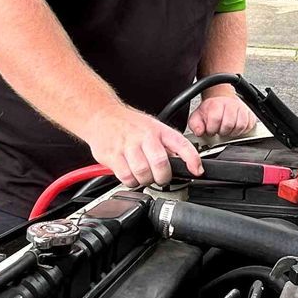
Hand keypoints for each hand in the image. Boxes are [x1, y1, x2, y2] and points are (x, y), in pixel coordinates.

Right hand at [83, 104, 204, 188]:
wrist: (101, 115)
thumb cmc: (129, 124)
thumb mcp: (153, 128)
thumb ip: (167, 146)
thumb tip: (184, 164)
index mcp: (158, 130)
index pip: (181, 144)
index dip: (192, 159)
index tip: (197, 171)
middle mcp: (144, 137)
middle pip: (160, 164)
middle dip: (163, 177)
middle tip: (160, 177)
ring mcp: (127, 146)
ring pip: (143, 173)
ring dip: (145, 180)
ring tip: (143, 175)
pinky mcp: (112, 155)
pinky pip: (126, 177)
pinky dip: (131, 181)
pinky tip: (130, 174)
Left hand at [187, 88, 258, 141]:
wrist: (221, 98)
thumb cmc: (211, 109)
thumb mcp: (198, 116)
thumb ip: (195, 125)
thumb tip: (199, 132)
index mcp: (216, 104)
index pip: (216, 119)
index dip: (212, 129)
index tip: (211, 130)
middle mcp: (231, 105)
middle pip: (229, 125)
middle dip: (222, 132)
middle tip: (219, 130)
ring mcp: (242, 109)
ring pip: (240, 126)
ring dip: (232, 132)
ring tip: (227, 130)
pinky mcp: (250, 114)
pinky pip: (249, 126)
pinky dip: (242, 131)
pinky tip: (235, 128)